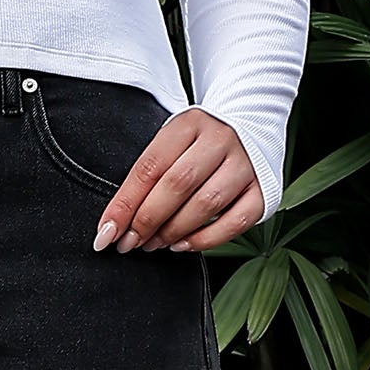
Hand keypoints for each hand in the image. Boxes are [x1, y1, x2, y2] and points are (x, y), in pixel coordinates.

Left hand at [94, 109, 264, 255]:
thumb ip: (147, 177)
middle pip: (177, 186)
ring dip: (172, 231)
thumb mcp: (170, 143)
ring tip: (153, 243)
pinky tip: (183, 244)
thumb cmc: (199, 142)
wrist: (249, 127)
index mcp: (189, 124)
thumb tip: (117, 222)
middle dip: (146, 221)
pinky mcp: (263, 190)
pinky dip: (205, 240)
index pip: (150, 167)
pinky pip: (235, 222)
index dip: (124, 204)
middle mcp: (220, 140)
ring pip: (206, 205)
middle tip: (128, 242)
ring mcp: (245, 165)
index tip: (106, 232)